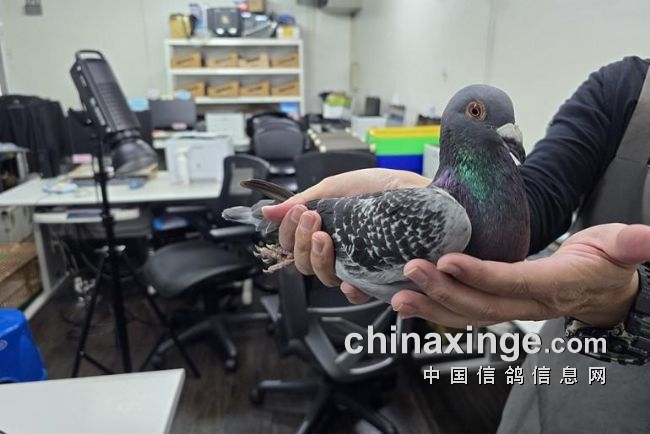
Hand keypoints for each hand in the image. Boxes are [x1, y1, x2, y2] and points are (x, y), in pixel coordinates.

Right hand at [262, 168, 430, 295]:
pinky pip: (357, 294)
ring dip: (317, 259)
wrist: (418, 192)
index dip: (288, 233)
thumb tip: (267, 213)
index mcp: (323, 230)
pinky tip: (350, 279)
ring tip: (326, 237)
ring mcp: (356, 264)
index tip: (299, 212)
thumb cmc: (380, 186)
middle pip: (303, 264)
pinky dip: (350, 290)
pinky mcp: (378, 276)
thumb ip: (301, 201)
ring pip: (324, 278)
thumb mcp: (335, 187)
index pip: (292, 245)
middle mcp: (337, 250)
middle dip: (300, 242)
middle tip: (312, 218)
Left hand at [391, 223, 649, 327]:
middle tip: (411, 271)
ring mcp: (512, 310)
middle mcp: (529, 305)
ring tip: (398, 296)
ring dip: (432, 305)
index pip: (514, 282)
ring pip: (467, 314)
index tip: (448, 260)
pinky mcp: (500, 305)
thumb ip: (628, 244)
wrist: (602, 290)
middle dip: (443, 290)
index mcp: (555, 285)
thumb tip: (647, 238)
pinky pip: (465, 312)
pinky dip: (437, 308)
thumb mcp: (619, 248)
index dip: (481, 275)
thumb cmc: (606, 265)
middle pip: (482, 304)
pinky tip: (411, 301)